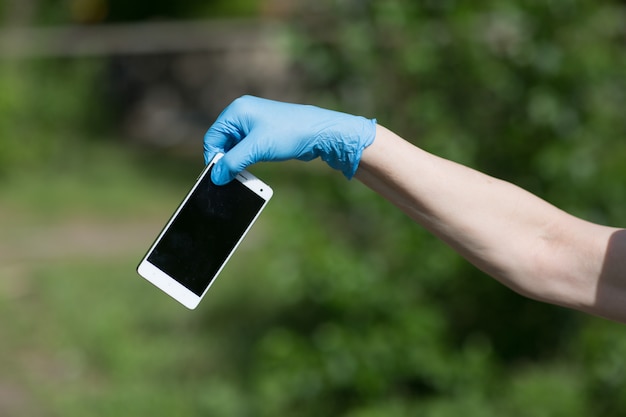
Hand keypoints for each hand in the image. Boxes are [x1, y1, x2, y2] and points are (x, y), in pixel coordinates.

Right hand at [203, 95, 376, 184]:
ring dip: (236, 162)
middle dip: (225, 161)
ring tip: (242, 175)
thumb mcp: (257, 149)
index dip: (214, 157)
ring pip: (235, 148)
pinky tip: (250, 170)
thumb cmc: (289, 133)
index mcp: (237, 111)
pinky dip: (246, 160)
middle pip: (222, 143)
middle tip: (229, 178)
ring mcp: (253, 124)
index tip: (218, 176)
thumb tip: (216, 177)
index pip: (213, 137)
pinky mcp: (263, 134)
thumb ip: (233, 162)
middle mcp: (243, 114)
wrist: (319, 132)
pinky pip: (247, 149)